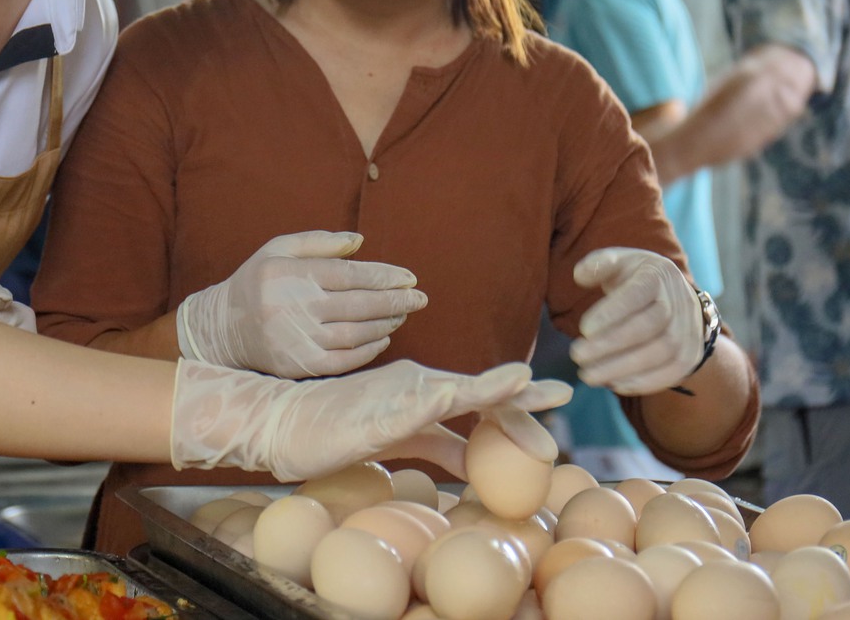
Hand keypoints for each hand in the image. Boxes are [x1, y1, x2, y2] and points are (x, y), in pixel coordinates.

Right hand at [169, 358, 571, 481]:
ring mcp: (400, 391)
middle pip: (481, 390)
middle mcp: (418, 383)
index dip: (520, 398)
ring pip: (457, 388)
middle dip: (524, 393)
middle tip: (565, 392)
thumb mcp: (404, 441)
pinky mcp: (381, 407)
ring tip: (533, 382)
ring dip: (496, 388)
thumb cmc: (339, 431)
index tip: (557, 397)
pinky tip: (470, 394)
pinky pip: (422, 401)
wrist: (284, 423)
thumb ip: (444, 447)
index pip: (481, 396)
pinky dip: (450, 395)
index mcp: (424, 392)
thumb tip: (483, 467)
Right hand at [176, 231, 427, 377]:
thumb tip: (360, 242)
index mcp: (292, 276)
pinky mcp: (299, 365)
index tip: (409, 278)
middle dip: (394, 301)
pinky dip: (367, 350)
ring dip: (385, 324)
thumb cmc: (257, 281)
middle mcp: (294, 309)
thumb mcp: (279, 249)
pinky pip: (343, 361)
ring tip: (403, 314)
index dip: (384, 276)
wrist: (223, 328)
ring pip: (354, 334)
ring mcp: (297, 340)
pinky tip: (383, 338)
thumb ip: (320, 243)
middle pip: (358, 305)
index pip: (349, 275)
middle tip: (420, 298)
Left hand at [570, 247, 703, 394]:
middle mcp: (679, 303)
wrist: (676, 299)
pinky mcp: (690, 355)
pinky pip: (671, 373)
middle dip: (610, 345)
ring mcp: (688, 331)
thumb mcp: (619, 262)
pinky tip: (614, 384)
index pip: (637, 294)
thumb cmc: (636, 280)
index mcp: (658, 275)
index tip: (583, 329)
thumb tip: (579, 275)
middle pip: (647, 327)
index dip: (611, 313)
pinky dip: (643, 382)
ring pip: (660, 353)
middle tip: (577, 356)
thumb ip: (598, 264)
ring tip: (589, 375)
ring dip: (622, 368)